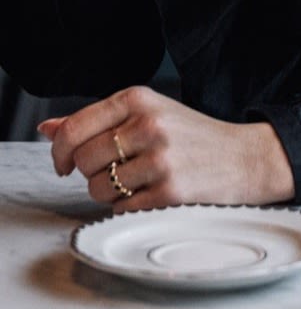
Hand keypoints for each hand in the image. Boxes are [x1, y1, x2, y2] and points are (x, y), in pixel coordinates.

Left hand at [37, 86, 295, 211]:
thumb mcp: (149, 113)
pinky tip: (152, 194)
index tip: (63, 162)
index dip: (59, 151)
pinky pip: (121, 209)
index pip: (75, 127)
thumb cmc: (192, 136)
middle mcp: (149, 124)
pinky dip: (129, 208)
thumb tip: (47, 129)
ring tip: (138, 182)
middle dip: (90, 172)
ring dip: (110, 193)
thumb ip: (98, 120)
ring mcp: (160, 158)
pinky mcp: (170, 191)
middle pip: (83, 160)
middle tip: (116, 170)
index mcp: (140, 99)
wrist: (245, 157)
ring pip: (97, 188)